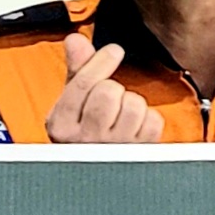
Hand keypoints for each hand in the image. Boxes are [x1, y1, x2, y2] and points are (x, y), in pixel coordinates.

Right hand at [46, 33, 164, 143]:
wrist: (95, 176)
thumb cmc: (83, 133)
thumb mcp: (70, 103)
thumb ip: (76, 69)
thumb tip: (75, 39)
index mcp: (61, 126)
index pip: (83, 84)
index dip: (101, 62)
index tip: (114, 51)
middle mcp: (85, 140)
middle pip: (109, 92)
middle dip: (113, 88)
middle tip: (109, 98)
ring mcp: (113, 150)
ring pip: (134, 105)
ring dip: (131, 103)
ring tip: (121, 113)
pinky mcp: (139, 154)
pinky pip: (153, 120)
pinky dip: (148, 119)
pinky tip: (135, 125)